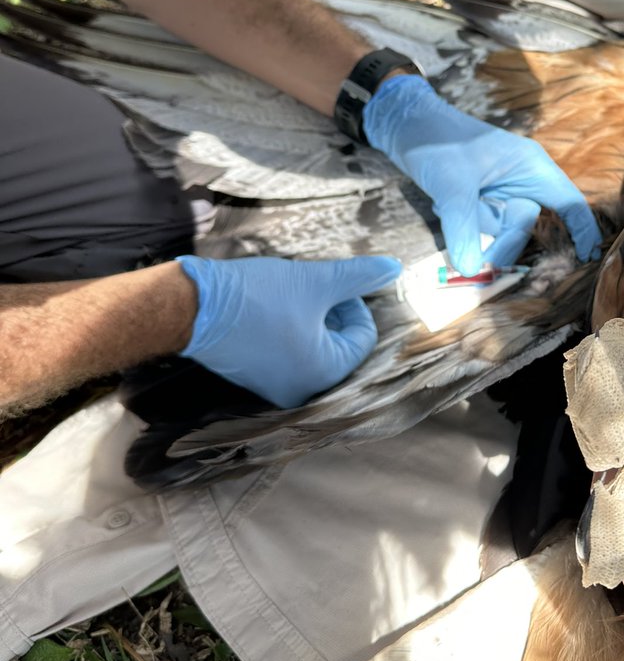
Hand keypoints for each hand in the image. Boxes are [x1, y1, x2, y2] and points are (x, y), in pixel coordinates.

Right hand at [176, 254, 400, 407]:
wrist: (192, 308)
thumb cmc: (257, 296)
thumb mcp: (316, 280)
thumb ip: (359, 276)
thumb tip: (394, 268)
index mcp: (324, 374)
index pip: (363, 339)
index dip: (353, 305)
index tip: (330, 284)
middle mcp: (303, 392)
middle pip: (339, 348)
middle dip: (333, 315)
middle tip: (313, 288)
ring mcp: (277, 390)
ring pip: (314, 351)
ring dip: (312, 322)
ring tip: (294, 296)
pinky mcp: (256, 380)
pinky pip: (289, 358)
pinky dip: (290, 334)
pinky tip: (276, 310)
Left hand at [362, 75, 601, 275]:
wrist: (403, 124)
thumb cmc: (437, 141)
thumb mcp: (451, 184)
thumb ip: (463, 229)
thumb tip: (473, 271)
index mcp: (531, 166)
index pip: (570, 203)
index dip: (582, 230)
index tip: (586, 258)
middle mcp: (520, 180)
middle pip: (524, 226)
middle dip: (501, 242)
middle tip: (479, 261)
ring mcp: (499, 192)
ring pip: (497, 229)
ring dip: (473, 229)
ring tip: (447, 204)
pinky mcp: (478, 200)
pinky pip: (478, 226)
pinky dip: (461, 225)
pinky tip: (442, 204)